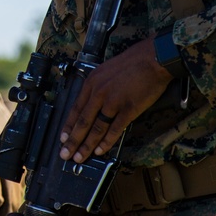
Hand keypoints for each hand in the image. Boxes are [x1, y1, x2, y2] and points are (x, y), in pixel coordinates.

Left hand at [58, 36, 172, 163]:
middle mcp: (99, 93)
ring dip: (87, 145)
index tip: (62, 138)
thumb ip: (97, 86)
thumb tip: (92, 103)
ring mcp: (113, 102)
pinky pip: (115, 129)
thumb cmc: (132, 62)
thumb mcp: (106, 70)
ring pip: (96, 128)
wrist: (152, 58)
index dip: (68, 126)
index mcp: (92, 83)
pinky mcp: (128, 109)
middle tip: (65, 154)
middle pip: (83, 121)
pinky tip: (100, 150)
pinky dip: (106, 141)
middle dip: (73, 140)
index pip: (75, 109)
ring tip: (79, 157)